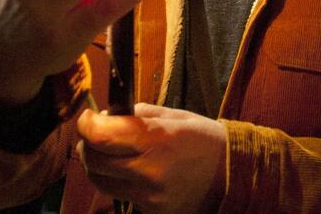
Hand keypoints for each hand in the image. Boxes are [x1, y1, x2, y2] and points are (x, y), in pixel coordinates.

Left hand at [77, 103, 224, 212]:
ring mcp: (148, 196)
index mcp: (157, 140)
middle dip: (89, 144)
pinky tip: (130, 170)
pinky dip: (116, 180)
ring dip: (97, 164)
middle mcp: (149, 172)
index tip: (89, 117)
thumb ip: (140, 115)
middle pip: (94, 160)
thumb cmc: (205, 141)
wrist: (233, 177)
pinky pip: (120, 194)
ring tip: (109, 152)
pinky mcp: (150, 211)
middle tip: (96, 133)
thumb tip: (108, 117)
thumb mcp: (176, 117)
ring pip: (101, 181)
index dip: (87, 124)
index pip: (102, 136)